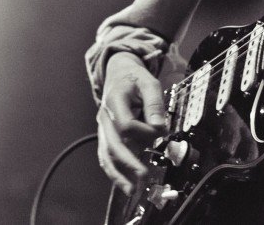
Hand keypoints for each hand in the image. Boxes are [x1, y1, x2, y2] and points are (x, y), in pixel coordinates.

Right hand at [96, 52, 167, 194]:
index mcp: (114, 100)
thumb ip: (154, 103)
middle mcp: (104, 116)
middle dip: (128, 163)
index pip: (126, 124)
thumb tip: (160, 127)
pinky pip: (105, 155)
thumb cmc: (134, 78)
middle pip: (113, 144)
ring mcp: (103, 127)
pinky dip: (113, 171)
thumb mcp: (149, 82)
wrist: (117, 73)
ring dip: (118, 174)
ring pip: (106, 154)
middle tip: (143, 177)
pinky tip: (123, 184)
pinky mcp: (105, 135)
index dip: (144, 131)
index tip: (160, 129)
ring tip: (131, 191)